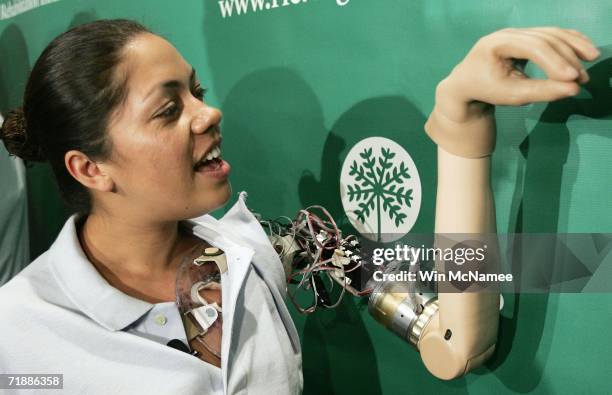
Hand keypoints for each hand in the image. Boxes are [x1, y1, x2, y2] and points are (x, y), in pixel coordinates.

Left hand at [439, 27, 599, 120]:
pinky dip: (568, 42)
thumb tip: (573, 89)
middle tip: (584, 78)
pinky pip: (550, 35)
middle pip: (544, 38)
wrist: (468, 84)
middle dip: (567, 57)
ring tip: (591, 62)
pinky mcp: (525, 37)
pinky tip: (583, 51)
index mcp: (496, 44)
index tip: (572, 78)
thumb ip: (540, 92)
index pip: (532, 47)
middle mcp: (508, 33)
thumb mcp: (510, 96)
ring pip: (551, 34)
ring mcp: (517, 33)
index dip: (555, 61)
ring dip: (573, 47)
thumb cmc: (485, 91)